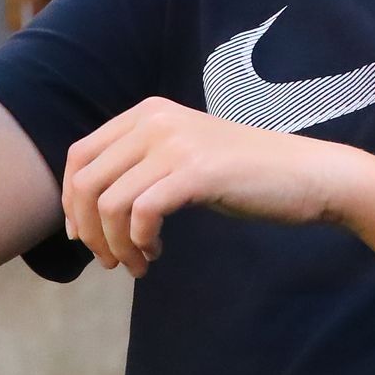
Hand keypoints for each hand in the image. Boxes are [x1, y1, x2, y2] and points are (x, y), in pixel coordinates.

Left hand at [61, 97, 356, 277]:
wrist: (303, 173)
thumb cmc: (241, 173)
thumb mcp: (180, 154)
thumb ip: (139, 164)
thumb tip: (84, 208)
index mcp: (147, 112)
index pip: (79, 155)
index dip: (72, 202)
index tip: (86, 237)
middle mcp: (155, 119)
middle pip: (85, 181)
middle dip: (89, 231)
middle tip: (111, 261)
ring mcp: (176, 143)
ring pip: (108, 203)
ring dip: (114, 245)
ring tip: (137, 263)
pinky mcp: (197, 171)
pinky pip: (140, 213)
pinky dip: (139, 243)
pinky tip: (155, 252)